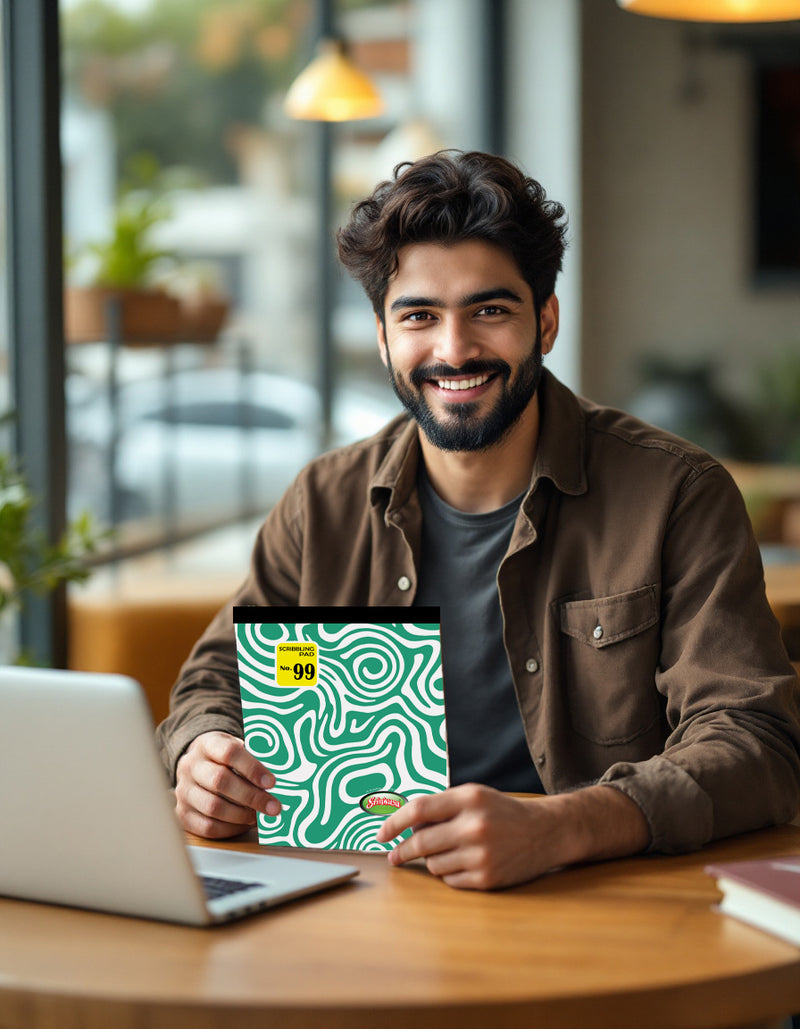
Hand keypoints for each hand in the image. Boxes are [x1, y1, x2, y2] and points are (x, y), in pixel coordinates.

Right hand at [174, 731, 280, 838]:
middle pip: (220, 781)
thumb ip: (256, 758)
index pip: (229, 752)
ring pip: (213, 806)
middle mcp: (191, 766)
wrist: (197, 763)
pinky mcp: (183, 813)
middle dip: (252, 796)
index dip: (252, 768)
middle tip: (274, 807)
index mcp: (208, 744)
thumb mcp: (239, 747)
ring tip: (260, 816)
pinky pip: (207, 827)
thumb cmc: (225, 757)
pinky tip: (245, 823)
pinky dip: (230, 828)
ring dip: (242, 815)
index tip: (272, 782)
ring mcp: (184, 791)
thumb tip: (285, 777)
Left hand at [375, 783, 649, 889]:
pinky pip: (450, 880)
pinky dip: (450, 874)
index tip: (381, 834)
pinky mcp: (488, 878)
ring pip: (434, 865)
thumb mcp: (474, 797)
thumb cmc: (503, 812)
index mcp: (469, 798)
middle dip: (402, 851)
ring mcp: (482, 854)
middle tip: (394, 856)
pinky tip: (464, 864)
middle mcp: (475, 825)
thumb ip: (441, 807)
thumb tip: (402, 827)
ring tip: (449, 852)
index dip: (394, 823)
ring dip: (432, 861)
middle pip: (421, 842)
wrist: (547, 832)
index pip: (418, 810)